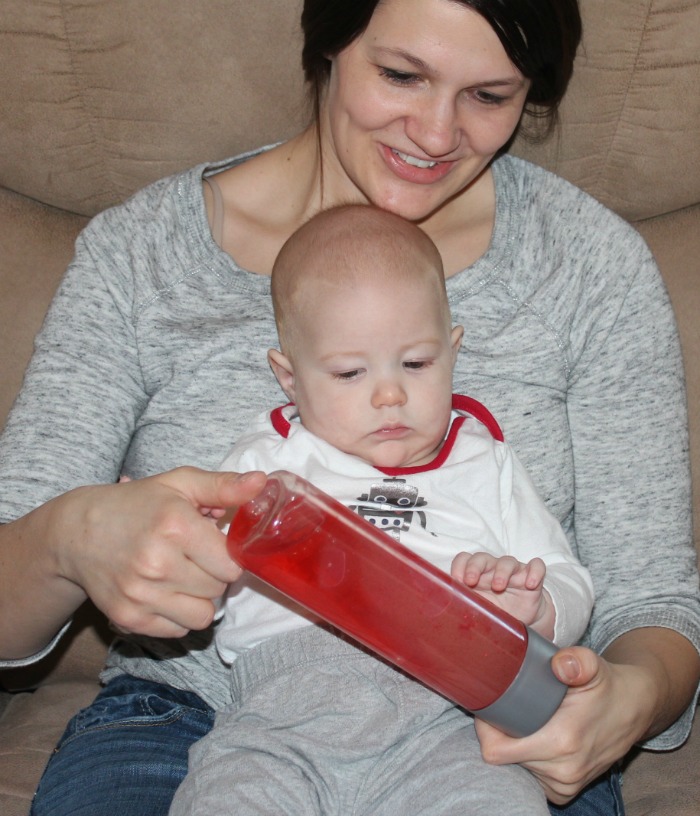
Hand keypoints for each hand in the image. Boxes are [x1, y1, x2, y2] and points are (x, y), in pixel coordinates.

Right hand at [56, 467, 266, 638]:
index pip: (231, 563)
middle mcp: (157, 563)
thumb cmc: (136, 504)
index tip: (214, 545)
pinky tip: (164, 591)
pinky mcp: (128, 618)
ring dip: (199, 598)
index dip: (228, 554)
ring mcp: (141, 594)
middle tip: (194, 557)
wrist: (76, 533)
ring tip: (182, 576)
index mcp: (175, 526)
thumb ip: (224, 486)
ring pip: (202, 616)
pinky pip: (178, 631)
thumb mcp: (179, 483)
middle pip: (219, 588)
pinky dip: (177, 615)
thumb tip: (262, 482)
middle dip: (214, 574)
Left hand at [451, 551, 551, 634]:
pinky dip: (534, 572)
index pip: (464, 560)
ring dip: (502, 571)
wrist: (523, 618)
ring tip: (498, 585)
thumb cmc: (496, 609)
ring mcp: (513, 572)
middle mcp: (493, 569)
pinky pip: (536, 566)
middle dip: (475, 567)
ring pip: (507, 561)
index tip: (457, 581)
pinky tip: (531, 583)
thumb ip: (463, 605)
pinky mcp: (532, 577)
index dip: (459, 566)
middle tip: (471, 580)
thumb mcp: (478, 608)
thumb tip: (444, 610)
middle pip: (482, 558)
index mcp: (476, 574)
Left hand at [474, 646, 652, 803]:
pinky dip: (527, 760)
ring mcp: (566, 784)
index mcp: (562, 741)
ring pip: (516, 769)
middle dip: (499, 734)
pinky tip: (533, 738)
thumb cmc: (607, 684)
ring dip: (513, 747)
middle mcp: (564, 770)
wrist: (635, 708)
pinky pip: (532, 778)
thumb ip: (577, 661)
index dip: (485, 730)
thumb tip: (560, 664)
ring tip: (522, 720)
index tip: (490, 707)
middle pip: (504, 759)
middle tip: (506, 708)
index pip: (497, 751)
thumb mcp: (593, 664)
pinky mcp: (567, 791)